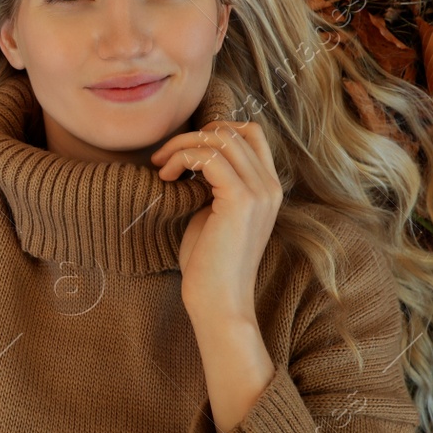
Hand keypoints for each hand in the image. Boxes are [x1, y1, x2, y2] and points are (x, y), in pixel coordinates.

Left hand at [149, 119, 283, 322]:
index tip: (184, 151)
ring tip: (162, 167)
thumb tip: (193, 156)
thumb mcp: (214, 212)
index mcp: (269, 188)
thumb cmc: (209, 262)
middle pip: (232, 131)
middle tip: (164, 157)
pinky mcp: (241, 200)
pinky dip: (181, 158)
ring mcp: (260, 192)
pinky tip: (166, 177)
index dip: (215, 130)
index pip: (251, 133)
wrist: (218, 301)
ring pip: (219, 139)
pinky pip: (207, 157)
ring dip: (181, 146)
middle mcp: (271, 186)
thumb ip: (213, 183)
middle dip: (191, 136)